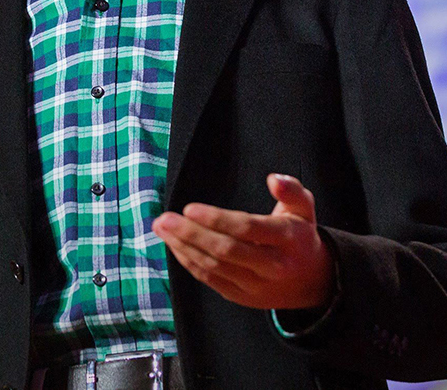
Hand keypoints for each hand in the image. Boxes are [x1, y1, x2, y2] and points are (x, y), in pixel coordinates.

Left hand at [153, 174, 335, 309]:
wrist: (314, 283)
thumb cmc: (299, 235)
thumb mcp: (304, 208)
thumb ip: (291, 189)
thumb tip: (273, 178)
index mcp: (288, 240)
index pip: (248, 229)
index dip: (217, 219)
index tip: (189, 207)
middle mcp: (273, 266)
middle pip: (226, 250)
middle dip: (191, 234)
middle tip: (164, 218)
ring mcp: (257, 286)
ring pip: (214, 267)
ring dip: (183, 247)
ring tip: (161, 227)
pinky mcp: (243, 296)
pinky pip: (211, 279)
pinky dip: (189, 262)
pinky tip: (173, 244)